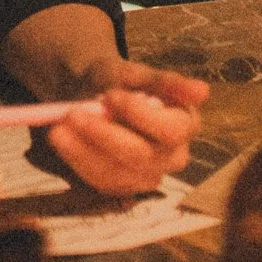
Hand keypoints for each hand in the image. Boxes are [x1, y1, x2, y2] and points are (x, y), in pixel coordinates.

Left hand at [45, 58, 207, 196]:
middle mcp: (174, 156)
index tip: (110, 96)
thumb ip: (167, 82)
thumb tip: (203, 91)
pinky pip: (100, 182)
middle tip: (71, 113)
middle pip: (141, 155)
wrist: (93, 96)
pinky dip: (77, 161)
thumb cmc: (120, 82)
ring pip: (118, 173)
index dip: (140, 116)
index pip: (171, 130)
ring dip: (83, 151)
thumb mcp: (138, 73)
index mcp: (186, 123)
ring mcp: (149, 177)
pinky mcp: (124, 189)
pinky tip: (61, 139)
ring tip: (58, 127)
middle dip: (104, 134)